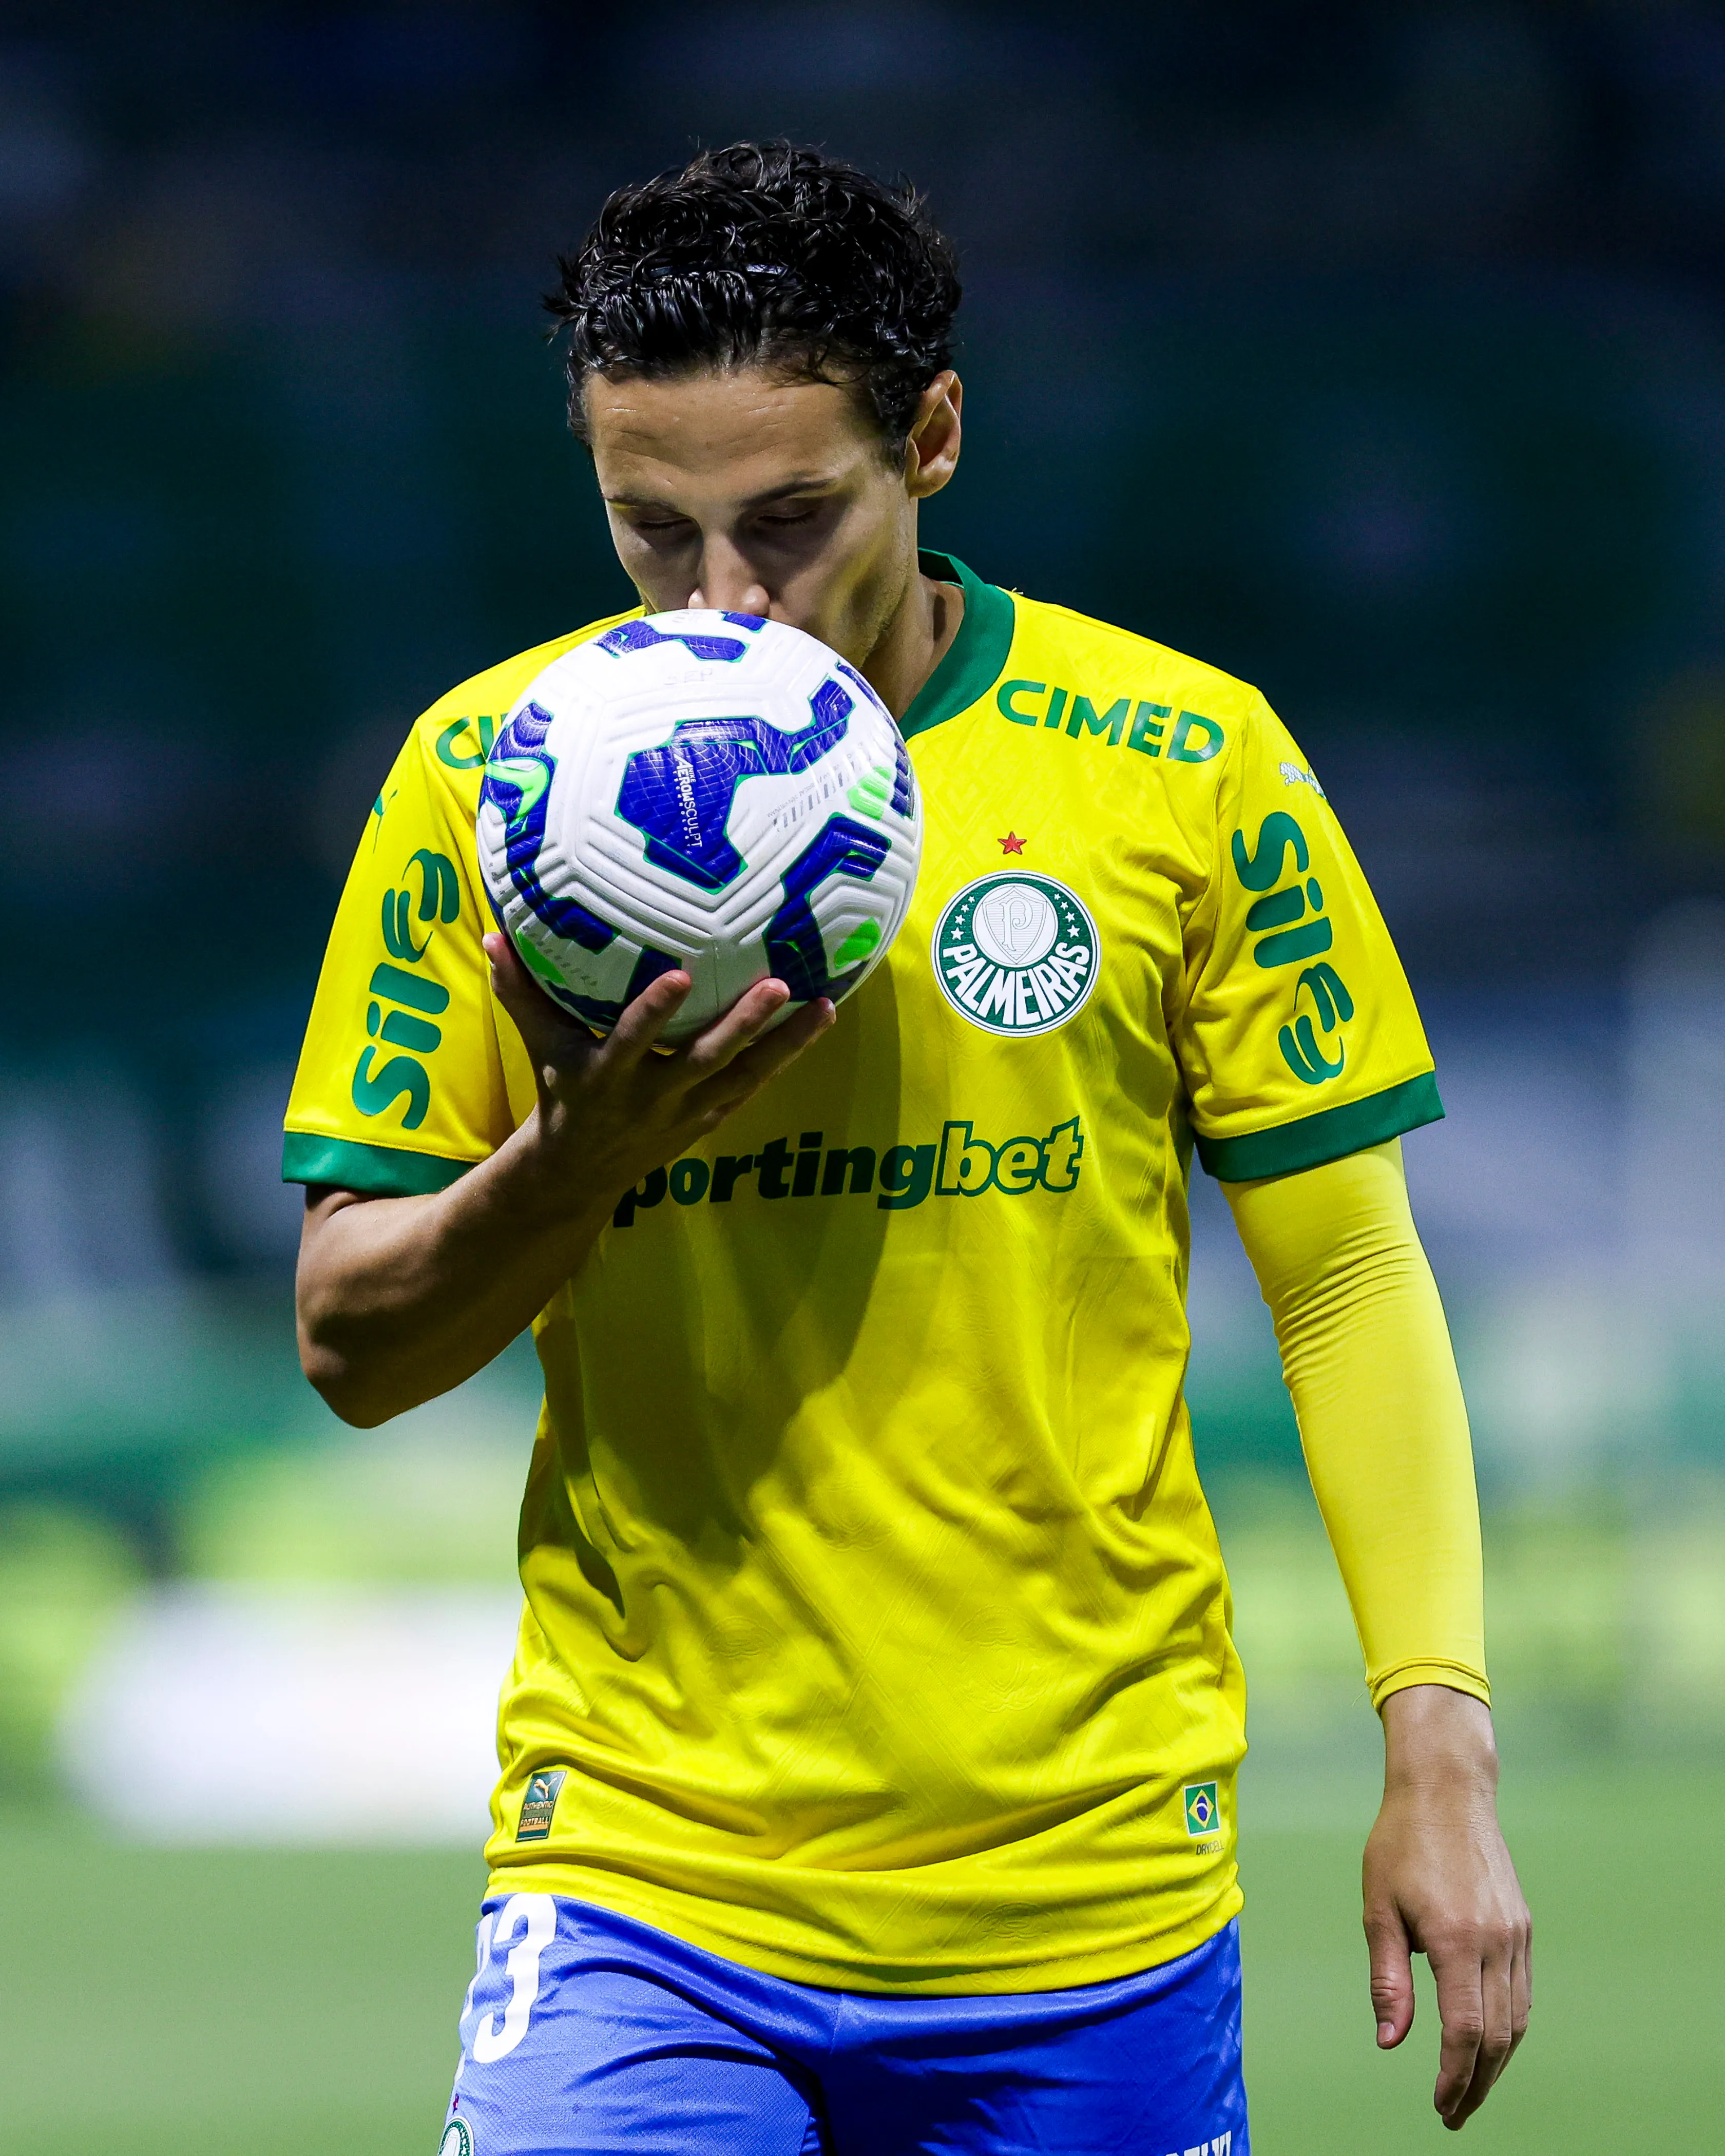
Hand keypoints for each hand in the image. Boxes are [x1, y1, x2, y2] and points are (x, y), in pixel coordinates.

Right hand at [483, 932, 833, 1221]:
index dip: (653, 1013)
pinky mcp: (711, 1120)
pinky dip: (786, 1058)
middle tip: (777, 985)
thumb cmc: (559, 1092)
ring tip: (824, 1005)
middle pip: (704, 1060)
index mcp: (606, 1077)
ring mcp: (687, 1113)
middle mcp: (652, 1098)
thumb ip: (520, 992)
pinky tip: (818, 1022)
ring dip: (786, 1044)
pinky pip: (754, 1087)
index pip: (631, 1041)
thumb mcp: (538, 1046)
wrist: (580, 1174)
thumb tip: (494, 932)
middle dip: (741, 1025)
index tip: (679, 974)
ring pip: (744, 1077)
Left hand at [1363, 1685, 1531, 2129]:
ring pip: (1516, 2020)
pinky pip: (1521, 1992)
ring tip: (1470, 2089)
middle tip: (1454, 2113)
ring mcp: (1516, 1934)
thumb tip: (1391, 2042)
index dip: (1454, 2076)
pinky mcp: (1522, 1926)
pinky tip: (1488, 2042)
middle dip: (1477, 2083)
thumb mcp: (1379, 1909)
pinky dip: (1508, 2027)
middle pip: (1497, 2036)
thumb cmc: (1400, 1844)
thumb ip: (1388, 1980)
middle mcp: (1496, 1941)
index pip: (1465, 2031)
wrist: (1446, 1789)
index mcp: (1456, 1940)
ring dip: (1496, 2062)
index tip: (1441, 2105)